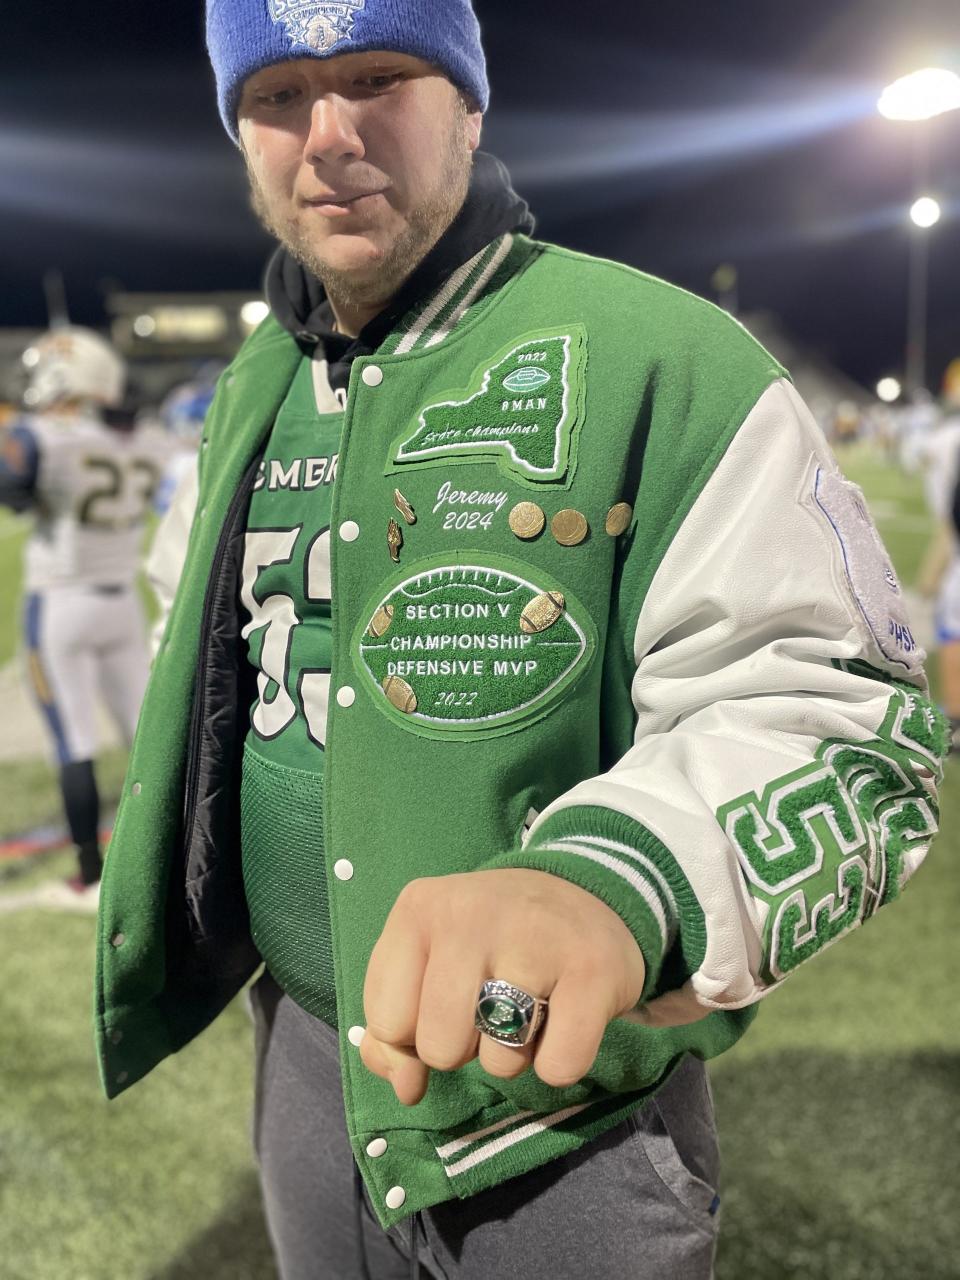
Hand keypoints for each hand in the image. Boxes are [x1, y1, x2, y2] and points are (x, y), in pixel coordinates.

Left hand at [360, 868, 645, 1105]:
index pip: (388, 1022)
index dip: (414, 1035)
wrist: (581, 891)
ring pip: (500, 1063)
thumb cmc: (489, 941)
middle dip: (463, 1049)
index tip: (444, 1006)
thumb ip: (392, 1030)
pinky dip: (560, 1062)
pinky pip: (559, 1067)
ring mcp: (534, 938)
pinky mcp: (592, 968)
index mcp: (419, 909)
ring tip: (530, 1007)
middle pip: (440, 1048)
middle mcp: (471, 914)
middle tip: (489, 1009)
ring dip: (514, 1055)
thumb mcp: (426, 962)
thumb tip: (407, 1089)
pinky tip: (565, 1020)